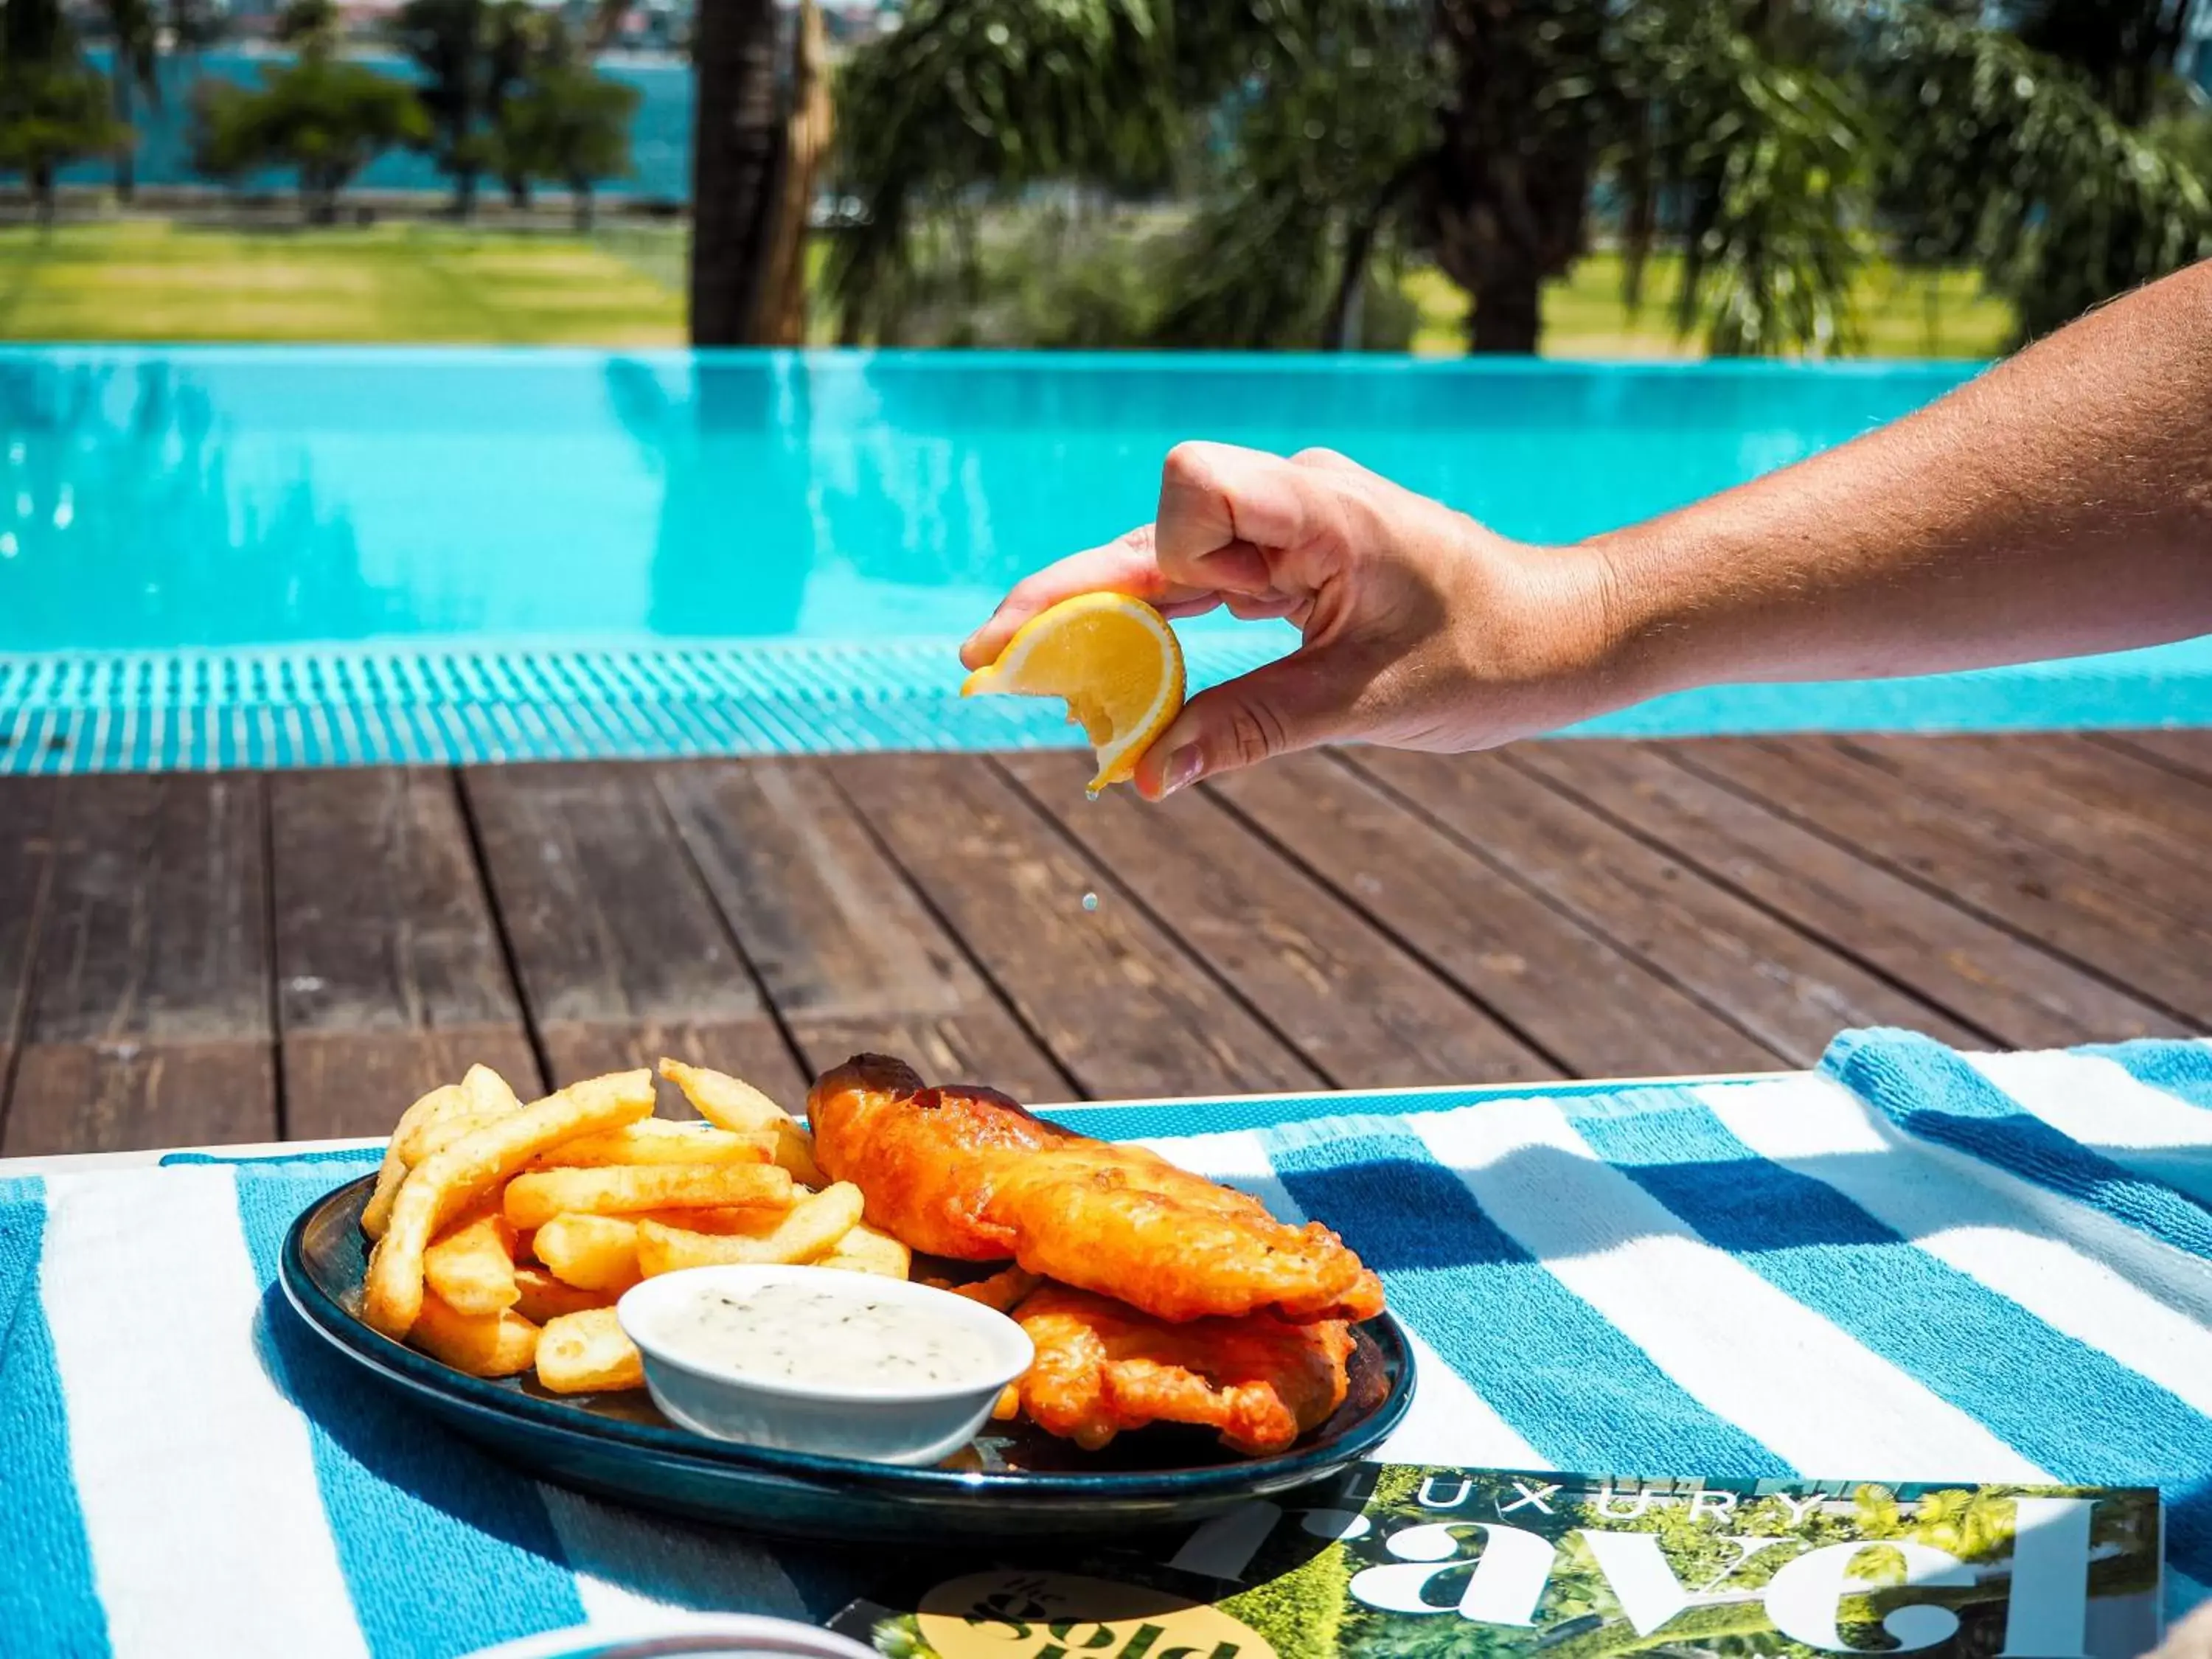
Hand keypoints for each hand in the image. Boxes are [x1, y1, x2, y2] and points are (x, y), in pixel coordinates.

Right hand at [961, 441, 1622, 798]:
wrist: (1565, 638)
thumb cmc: (1489, 658)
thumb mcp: (1362, 706)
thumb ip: (1246, 730)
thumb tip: (1144, 776)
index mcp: (1321, 504)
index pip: (1193, 483)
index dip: (1171, 555)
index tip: (1205, 619)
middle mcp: (1294, 499)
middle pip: (1154, 533)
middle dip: (1074, 597)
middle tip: (983, 658)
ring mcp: (1290, 529)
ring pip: (1166, 565)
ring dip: (1108, 622)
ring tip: (1023, 676)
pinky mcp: (1291, 562)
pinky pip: (1202, 591)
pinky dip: (1159, 635)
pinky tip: (1111, 682)